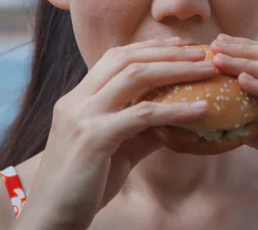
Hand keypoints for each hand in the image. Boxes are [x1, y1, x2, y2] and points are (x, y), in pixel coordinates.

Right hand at [16, 38, 214, 229]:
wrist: (51, 218)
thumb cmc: (84, 186)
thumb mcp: (116, 150)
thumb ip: (142, 131)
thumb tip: (176, 120)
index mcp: (78, 98)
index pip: (115, 57)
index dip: (149, 47)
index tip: (180, 45)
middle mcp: (77, 100)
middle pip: (127, 59)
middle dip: (167, 52)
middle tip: (201, 52)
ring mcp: (83, 116)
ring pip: (136, 77)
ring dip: (177, 69)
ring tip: (207, 69)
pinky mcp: (94, 137)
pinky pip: (143, 115)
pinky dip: (176, 110)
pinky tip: (201, 109)